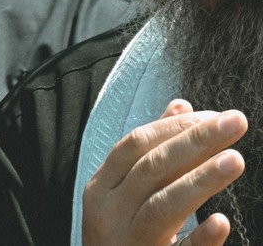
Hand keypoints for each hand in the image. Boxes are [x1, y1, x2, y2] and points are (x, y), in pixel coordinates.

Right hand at [82, 100, 245, 245]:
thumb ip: (151, 152)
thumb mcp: (125, 193)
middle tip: (235, 123)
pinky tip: (223, 223)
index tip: (214, 115)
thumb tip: (180, 106)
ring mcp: (128, 242)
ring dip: (201, 180)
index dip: (175, 126)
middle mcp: (110, 212)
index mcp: (101, 189)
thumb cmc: (123, 237)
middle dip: (196, 141)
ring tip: (237, 160)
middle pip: (152, 167)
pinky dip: (200, 239)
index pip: (136, 144)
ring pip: (163, 204)